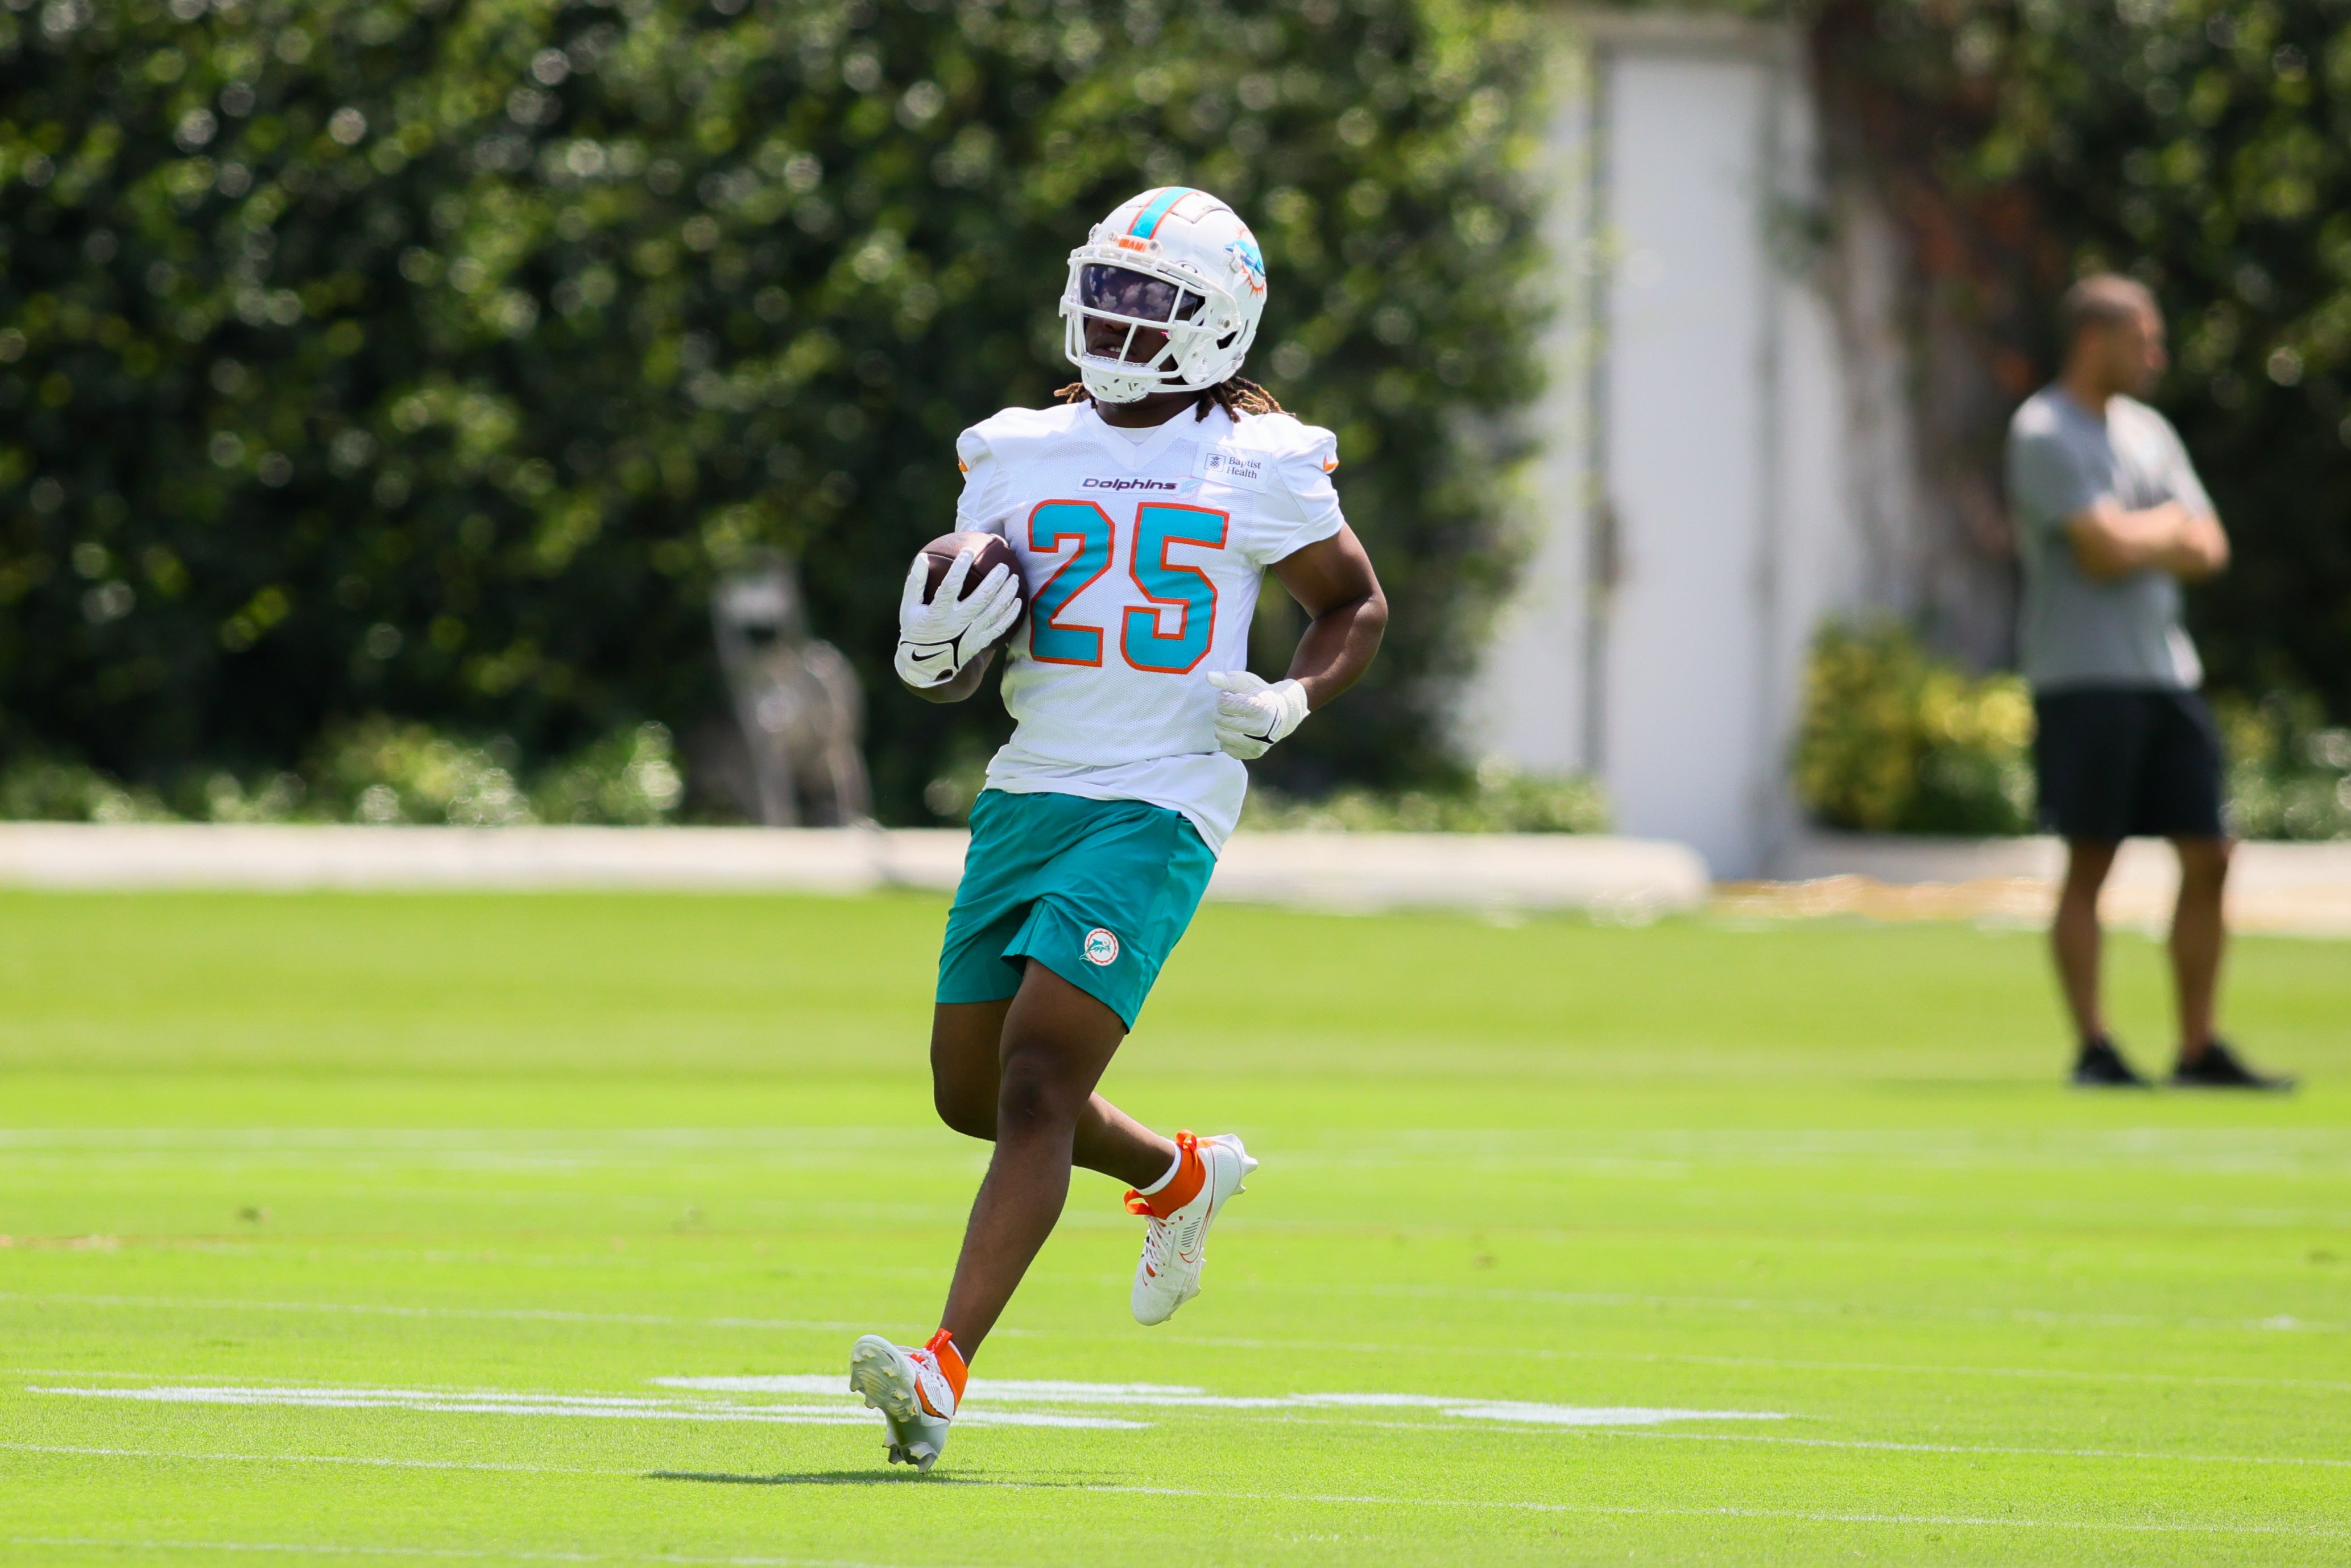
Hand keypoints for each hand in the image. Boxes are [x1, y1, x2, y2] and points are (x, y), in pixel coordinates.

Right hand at [894, 547, 1021, 688]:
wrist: (926, 666)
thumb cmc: (916, 631)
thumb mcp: (909, 608)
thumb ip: (915, 583)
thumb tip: (922, 557)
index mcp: (938, 613)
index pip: (950, 586)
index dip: (960, 568)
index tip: (968, 551)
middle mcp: (957, 624)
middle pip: (981, 598)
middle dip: (995, 580)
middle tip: (1003, 566)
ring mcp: (971, 635)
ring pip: (994, 611)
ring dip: (1006, 594)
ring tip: (1014, 578)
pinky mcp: (980, 644)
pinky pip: (1000, 628)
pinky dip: (1011, 614)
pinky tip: (1018, 601)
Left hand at [1207, 670, 1308, 759]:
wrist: (1283, 714)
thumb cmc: (1261, 695)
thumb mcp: (1247, 682)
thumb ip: (1228, 678)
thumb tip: (1209, 676)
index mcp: (1259, 707)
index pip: (1223, 703)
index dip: (1222, 696)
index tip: (1230, 695)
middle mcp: (1260, 728)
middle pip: (1220, 720)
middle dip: (1220, 711)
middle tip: (1230, 707)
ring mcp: (1258, 743)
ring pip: (1220, 735)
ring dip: (1221, 725)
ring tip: (1232, 718)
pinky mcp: (1254, 753)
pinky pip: (1226, 747)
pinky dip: (1226, 739)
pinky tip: (1236, 730)